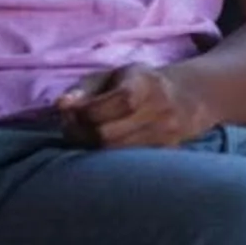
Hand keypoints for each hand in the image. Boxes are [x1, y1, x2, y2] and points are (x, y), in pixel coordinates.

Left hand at [57, 63, 220, 149]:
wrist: (184, 99)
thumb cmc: (137, 85)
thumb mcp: (110, 77)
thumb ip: (83, 90)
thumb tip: (61, 106)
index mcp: (145, 85)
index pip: (110, 105)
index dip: (83, 113)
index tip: (69, 112)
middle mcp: (160, 112)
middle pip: (107, 136)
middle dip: (81, 134)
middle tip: (72, 128)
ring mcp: (166, 137)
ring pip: (116, 156)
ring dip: (92, 150)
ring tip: (85, 138)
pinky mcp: (166, 156)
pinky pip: (129, 167)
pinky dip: (110, 161)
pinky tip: (103, 151)